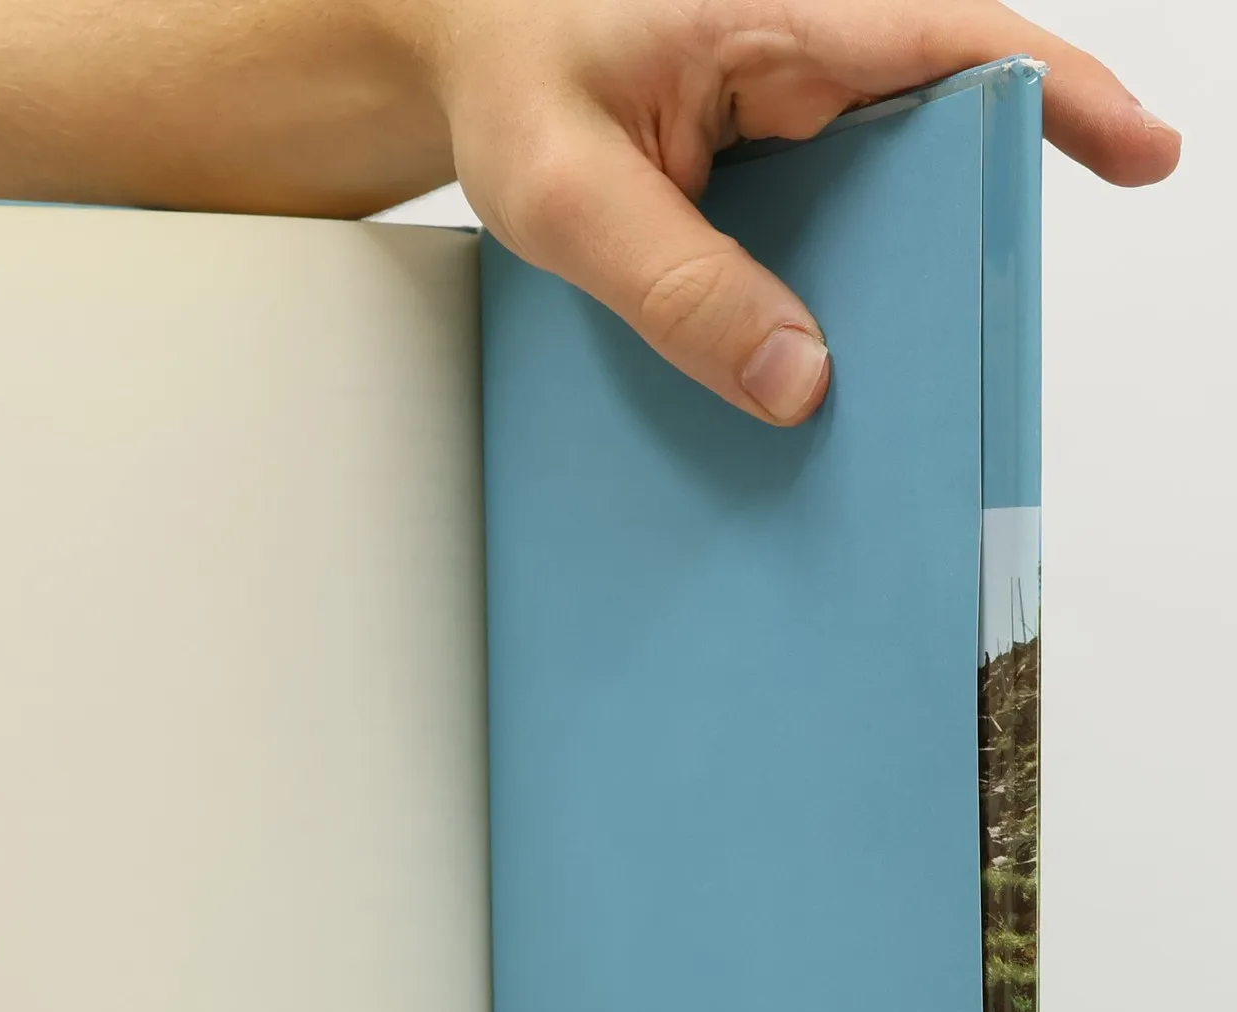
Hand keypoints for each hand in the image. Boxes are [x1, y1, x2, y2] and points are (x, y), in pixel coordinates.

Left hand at [416, 0, 1180, 423]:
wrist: (462, 60)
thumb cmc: (509, 82)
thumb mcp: (560, 195)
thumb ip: (671, 286)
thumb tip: (799, 382)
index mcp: (778, 21)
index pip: (954, 44)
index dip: (1060, 99)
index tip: (1141, 154)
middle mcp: (805, 56)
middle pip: (938, 137)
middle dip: (973, 233)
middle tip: (980, 345)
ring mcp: (789, 112)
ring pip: (887, 194)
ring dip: (899, 279)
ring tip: (899, 384)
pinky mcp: (766, 162)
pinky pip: (828, 225)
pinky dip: (835, 290)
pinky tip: (814, 365)